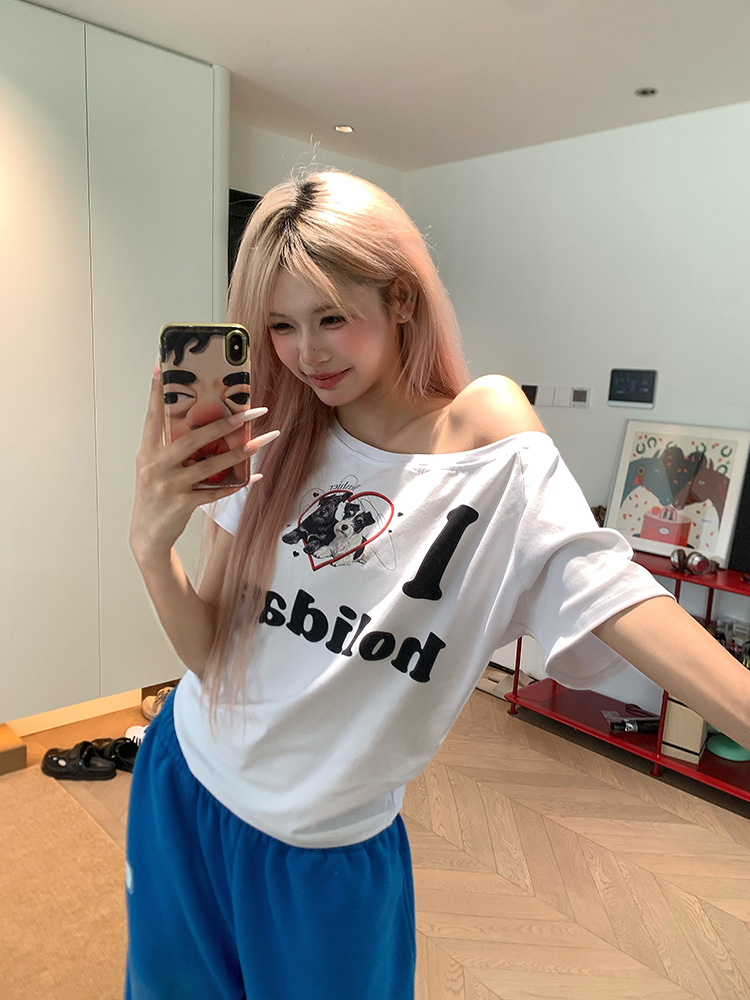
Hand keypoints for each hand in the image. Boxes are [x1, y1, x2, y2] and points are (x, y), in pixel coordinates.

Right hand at [129, 362, 278, 563]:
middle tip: (250, 411)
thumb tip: (205, 425)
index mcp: (147, 451)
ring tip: (262, 440)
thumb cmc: (155, 494)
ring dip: (240, 452)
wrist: (146, 536)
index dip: (155, 389)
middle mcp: (156, 465)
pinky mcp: (182, 504)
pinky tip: (254, 477)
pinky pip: (215, 491)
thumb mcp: (154, 467)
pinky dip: (236, 483)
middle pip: (193, 438)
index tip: (161, 363)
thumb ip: (171, 447)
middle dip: (224, 423)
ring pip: (210, 464)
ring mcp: (169, 485)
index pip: (153, 414)